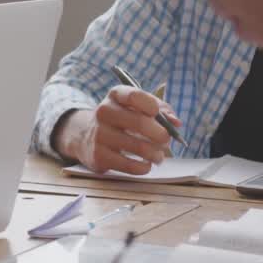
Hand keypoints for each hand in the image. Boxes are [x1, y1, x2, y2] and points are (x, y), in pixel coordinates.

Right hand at [56, 87, 180, 174]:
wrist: (86, 136)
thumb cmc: (121, 119)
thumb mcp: (136, 107)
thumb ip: (160, 111)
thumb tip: (176, 123)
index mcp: (115, 95)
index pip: (134, 96)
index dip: (151, 105)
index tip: (157, 114)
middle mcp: (104, 112)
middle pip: (139, 122)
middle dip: (160, 134)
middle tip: (166, 140)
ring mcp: (99, 134)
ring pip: (138, 146)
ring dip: (156, 154)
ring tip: (159, 156)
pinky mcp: (99, 156)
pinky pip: (129, 165)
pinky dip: (144, 167)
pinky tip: (146, 165)